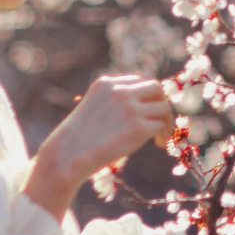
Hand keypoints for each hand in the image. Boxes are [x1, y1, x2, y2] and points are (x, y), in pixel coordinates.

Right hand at [23, 74, 172, 216]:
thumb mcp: (93, 108)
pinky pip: (161, 125)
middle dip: (160, 102)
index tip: (147, 109)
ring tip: (161, 135)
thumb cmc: (78, 137)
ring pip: (163, 107)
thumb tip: (140, 108)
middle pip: (156, 88)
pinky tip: (157, 143)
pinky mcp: (138, 127)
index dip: (146, 95)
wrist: (68, 154)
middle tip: (160, 119)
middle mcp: (120, 91)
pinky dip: (163, 134)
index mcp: (106, 83)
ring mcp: (130, 108)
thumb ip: (113, 102)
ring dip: (166, 120)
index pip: (138, 81)